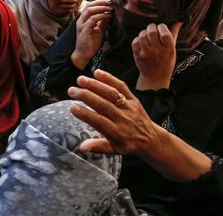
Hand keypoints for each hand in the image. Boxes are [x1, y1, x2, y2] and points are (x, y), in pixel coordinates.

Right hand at [68, 69, 212, 181]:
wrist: (151, 139)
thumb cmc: (128, 144)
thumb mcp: (114, 150)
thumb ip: (98, 147)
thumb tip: (81, 147)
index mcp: (117, 133)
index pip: (99, 122)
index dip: (85, 114)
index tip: (72, 107)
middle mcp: (122, 118)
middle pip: (103, 105)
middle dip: (86, 96)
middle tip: (71, 90)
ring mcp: (128, 107)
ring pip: (111, 94)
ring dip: (95, 85)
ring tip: (80, 79)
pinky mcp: (133, 99)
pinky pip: (122, 87)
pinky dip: (110, 78)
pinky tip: (97, 72)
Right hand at [71, 0, 112, 69]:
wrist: (84, 54)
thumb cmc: (90, 43)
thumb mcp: (99, 30)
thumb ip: (102, 22)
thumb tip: (109, 14)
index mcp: (84, 19)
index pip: (90, 6)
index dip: (100, 2)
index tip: (110, 2)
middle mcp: (81, 20)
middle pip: (89, 5)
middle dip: (101, 2)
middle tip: (111, 2)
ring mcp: (81, 24)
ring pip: (90, 10)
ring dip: (101, 7)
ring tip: (110, 8)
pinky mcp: (84, 30)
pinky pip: (92, 19)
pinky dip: (100, 16)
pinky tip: (107, 16)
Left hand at [132, 22, 181, 89]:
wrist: (155, 77)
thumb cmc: (165, 62)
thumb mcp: (172, 49)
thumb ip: (174, 34)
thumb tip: (178, 22)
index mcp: (168, 49)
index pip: (165, 33)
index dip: (162, 27)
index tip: (161, 28)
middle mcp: (157, 51)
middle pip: (152, 32)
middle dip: (152, 27)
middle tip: (152, 30)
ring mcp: (147, 54)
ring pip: (142, 36)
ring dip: (144, 33)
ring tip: (147, 35)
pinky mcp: (138, 56)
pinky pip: (135, 42)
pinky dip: (137, 39)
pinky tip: (141, 42)